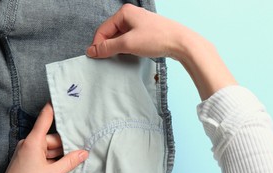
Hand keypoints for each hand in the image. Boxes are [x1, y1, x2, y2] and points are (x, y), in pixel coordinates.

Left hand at [0, 103, 87, 172]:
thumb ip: (70, 162)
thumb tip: (84, 152)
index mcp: (33, 142)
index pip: (45, 118)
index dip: (54, 107)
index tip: (64, 96)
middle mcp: (29, 143)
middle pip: (52, 138)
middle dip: (65, 145)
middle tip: (81, 151)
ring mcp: (27, 152)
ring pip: (49, 148)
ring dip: (59, 155)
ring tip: (72, 162)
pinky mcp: (27, 160)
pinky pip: (43, 154)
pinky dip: (52, 159)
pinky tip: (60, 167)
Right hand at [87, 4, 236, 99]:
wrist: (181, 43)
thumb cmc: (156, 39)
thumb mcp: (127, 44)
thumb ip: (107, 47)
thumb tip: (91, 51)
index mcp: (124, 13)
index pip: (103, 29)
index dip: (98, 44)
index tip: (96, 58)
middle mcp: (131, 15)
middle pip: (111, 33)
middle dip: (108, 46)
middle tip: (107, 60)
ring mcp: (139, 23)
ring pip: (120, 37)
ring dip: (117, 48)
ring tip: (120, 57)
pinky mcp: (146, 32)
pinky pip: (129, 40)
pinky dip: (126, 48)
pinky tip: (130, 55)